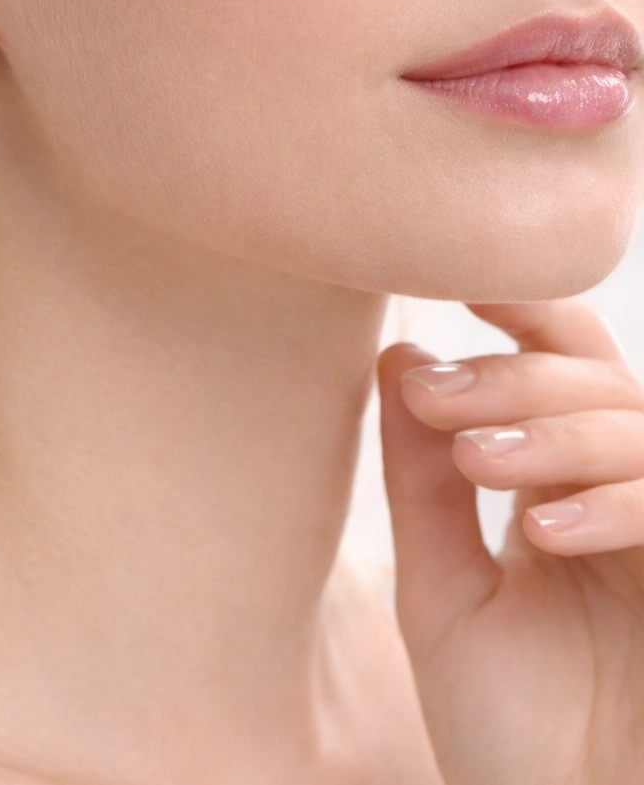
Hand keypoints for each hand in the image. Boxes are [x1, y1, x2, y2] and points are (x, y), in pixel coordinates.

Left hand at [377, 298, 643, 784]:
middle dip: (517, 376)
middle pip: (601, 381)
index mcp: (568, 486)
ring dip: (557, 429)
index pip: (568, 364)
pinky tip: (542, 530)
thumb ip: (423, 481)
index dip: (525, 314)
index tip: (458, 289)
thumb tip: (400, 357)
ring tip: (476, 459)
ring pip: (642, 427)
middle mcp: (629, 497)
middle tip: (434, 397)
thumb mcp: (444, 589)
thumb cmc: (510, 730)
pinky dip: (617, 504)